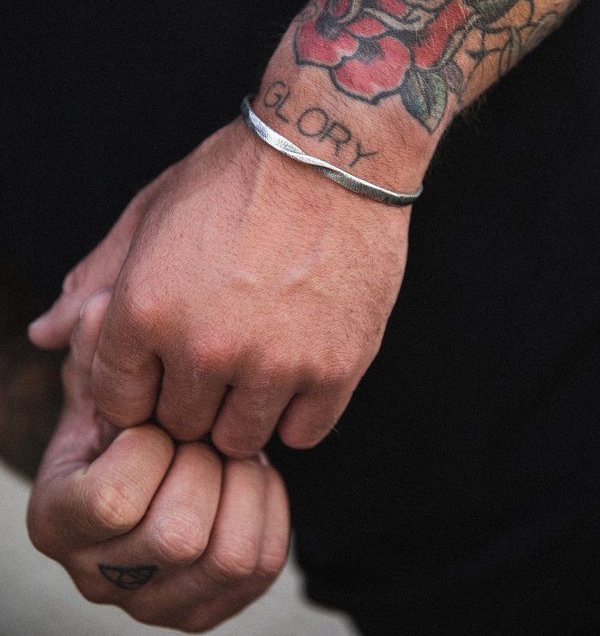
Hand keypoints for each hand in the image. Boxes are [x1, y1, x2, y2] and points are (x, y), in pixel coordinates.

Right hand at [28, 291, 288, 631]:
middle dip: (203, 466)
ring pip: (228, 556)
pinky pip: (262, 564)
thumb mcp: (115, 351)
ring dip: (242, 486)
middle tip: (204, 431)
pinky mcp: (205, 605)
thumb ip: (101, 331)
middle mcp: (95, 573)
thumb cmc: (140, 387)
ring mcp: (151, 601)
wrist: (174, 430)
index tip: (157, 415)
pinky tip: (252, 472)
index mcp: (56, 517)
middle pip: (178, 534)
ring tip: (231, 449)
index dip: (151, 445)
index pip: (113, 499)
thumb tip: (88, 315)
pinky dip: (270, 506)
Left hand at [29, 115, 409, 455]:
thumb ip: (95, 278)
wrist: (333, 152)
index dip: (139, 388)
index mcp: (145, 309)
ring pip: (240, 439)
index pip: (118, 402)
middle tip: (219, 359)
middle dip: (191, 399)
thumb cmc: (237, 176)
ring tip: (259, 364)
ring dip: (244, 411)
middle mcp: (203, 347)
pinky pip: (302, 433)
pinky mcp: (335, 368)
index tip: (164, 370)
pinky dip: (297, 411)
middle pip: (181, 425)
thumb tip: (44, 334)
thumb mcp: (152, 212)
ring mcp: (273, 362)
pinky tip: (298, 369)